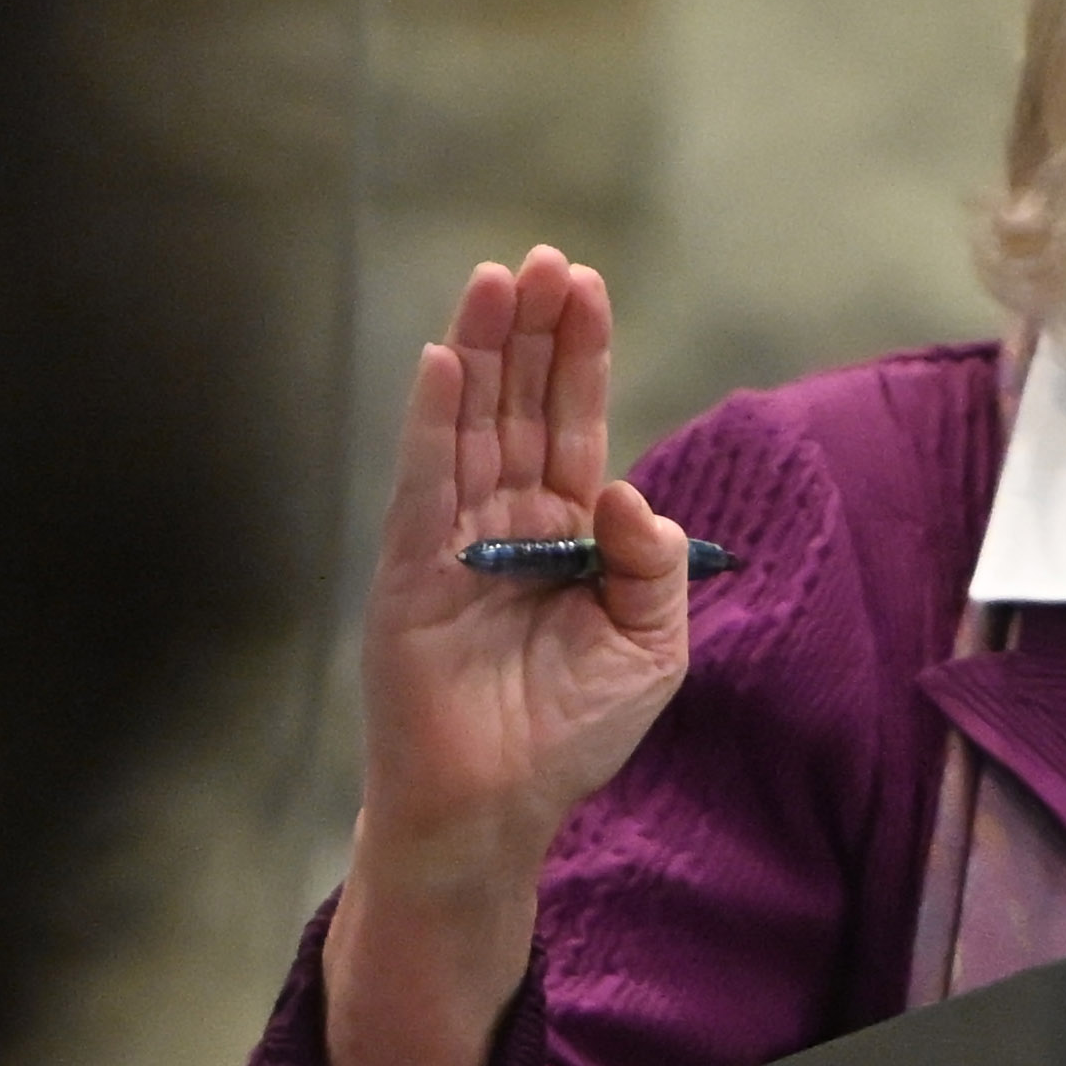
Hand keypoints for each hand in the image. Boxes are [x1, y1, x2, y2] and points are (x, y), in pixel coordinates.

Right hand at [353, 246, 695, 878]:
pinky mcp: (411, 569)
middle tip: (544, 258)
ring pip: (470, 425)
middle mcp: (508, 521)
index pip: (572, 422)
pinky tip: (446, 361)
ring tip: (495, 279)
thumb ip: (653, 566)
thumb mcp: (649, 647)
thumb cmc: (571, 734)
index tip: (585, 285)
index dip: (580, 356)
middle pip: (519, 404)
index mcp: (568, 532)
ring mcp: (453, 540)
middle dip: (533, 331)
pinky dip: (434, 422)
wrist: (497, 807)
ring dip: (483, 351)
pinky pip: (424, 482)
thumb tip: (625, 489)